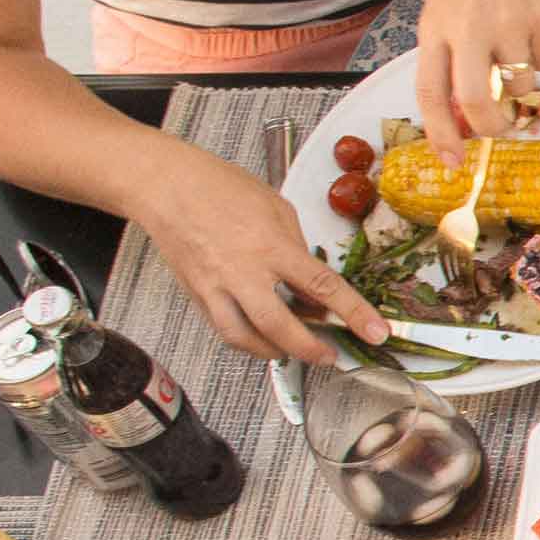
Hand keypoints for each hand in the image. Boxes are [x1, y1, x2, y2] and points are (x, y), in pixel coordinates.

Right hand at [133, 146, 384, 366]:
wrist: (163, 184)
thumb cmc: (217, 186)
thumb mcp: (277, 208)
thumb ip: (298, 248)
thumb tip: (312, 283)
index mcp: (270, 246)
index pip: (323, 286)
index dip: (354, 314)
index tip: (375, 332)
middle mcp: (241, 271)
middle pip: (279, 326)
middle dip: (310, 349)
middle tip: (329, 356)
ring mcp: (214, 286)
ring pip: (244, 338)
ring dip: (273, 352)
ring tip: (292, 350)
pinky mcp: (195, 293)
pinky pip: (224, 328)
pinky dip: (246, 339)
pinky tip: (260, 336)